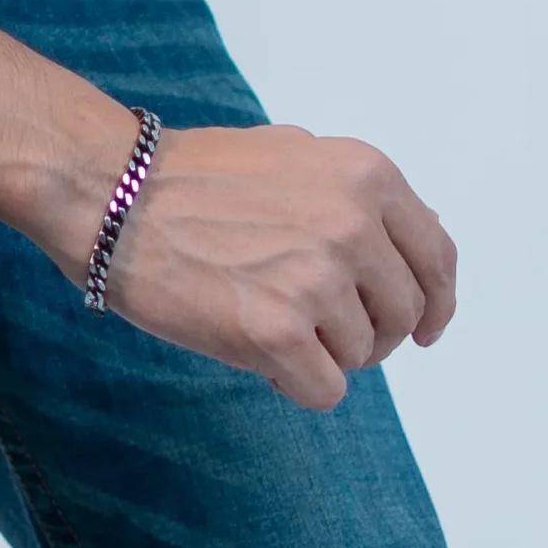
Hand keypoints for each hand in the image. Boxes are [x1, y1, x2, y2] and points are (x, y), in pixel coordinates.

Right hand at [97, 121, 458, 410]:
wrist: (111, 190)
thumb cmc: (192, 176)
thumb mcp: (293, 156)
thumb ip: (358, 197)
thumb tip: (425, 235)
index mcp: (365, 175)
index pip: (437, 257)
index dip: (433, 302)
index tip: (421, 329)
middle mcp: (353, 223)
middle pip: (403, 316)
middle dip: (368, 331)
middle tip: (315, 323)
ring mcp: (318, 278)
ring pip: (361, 357)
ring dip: (320, 350)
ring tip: (263, 315)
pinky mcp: (279, 331)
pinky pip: (324, 391)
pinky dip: (292, 382)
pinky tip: (252, 348)